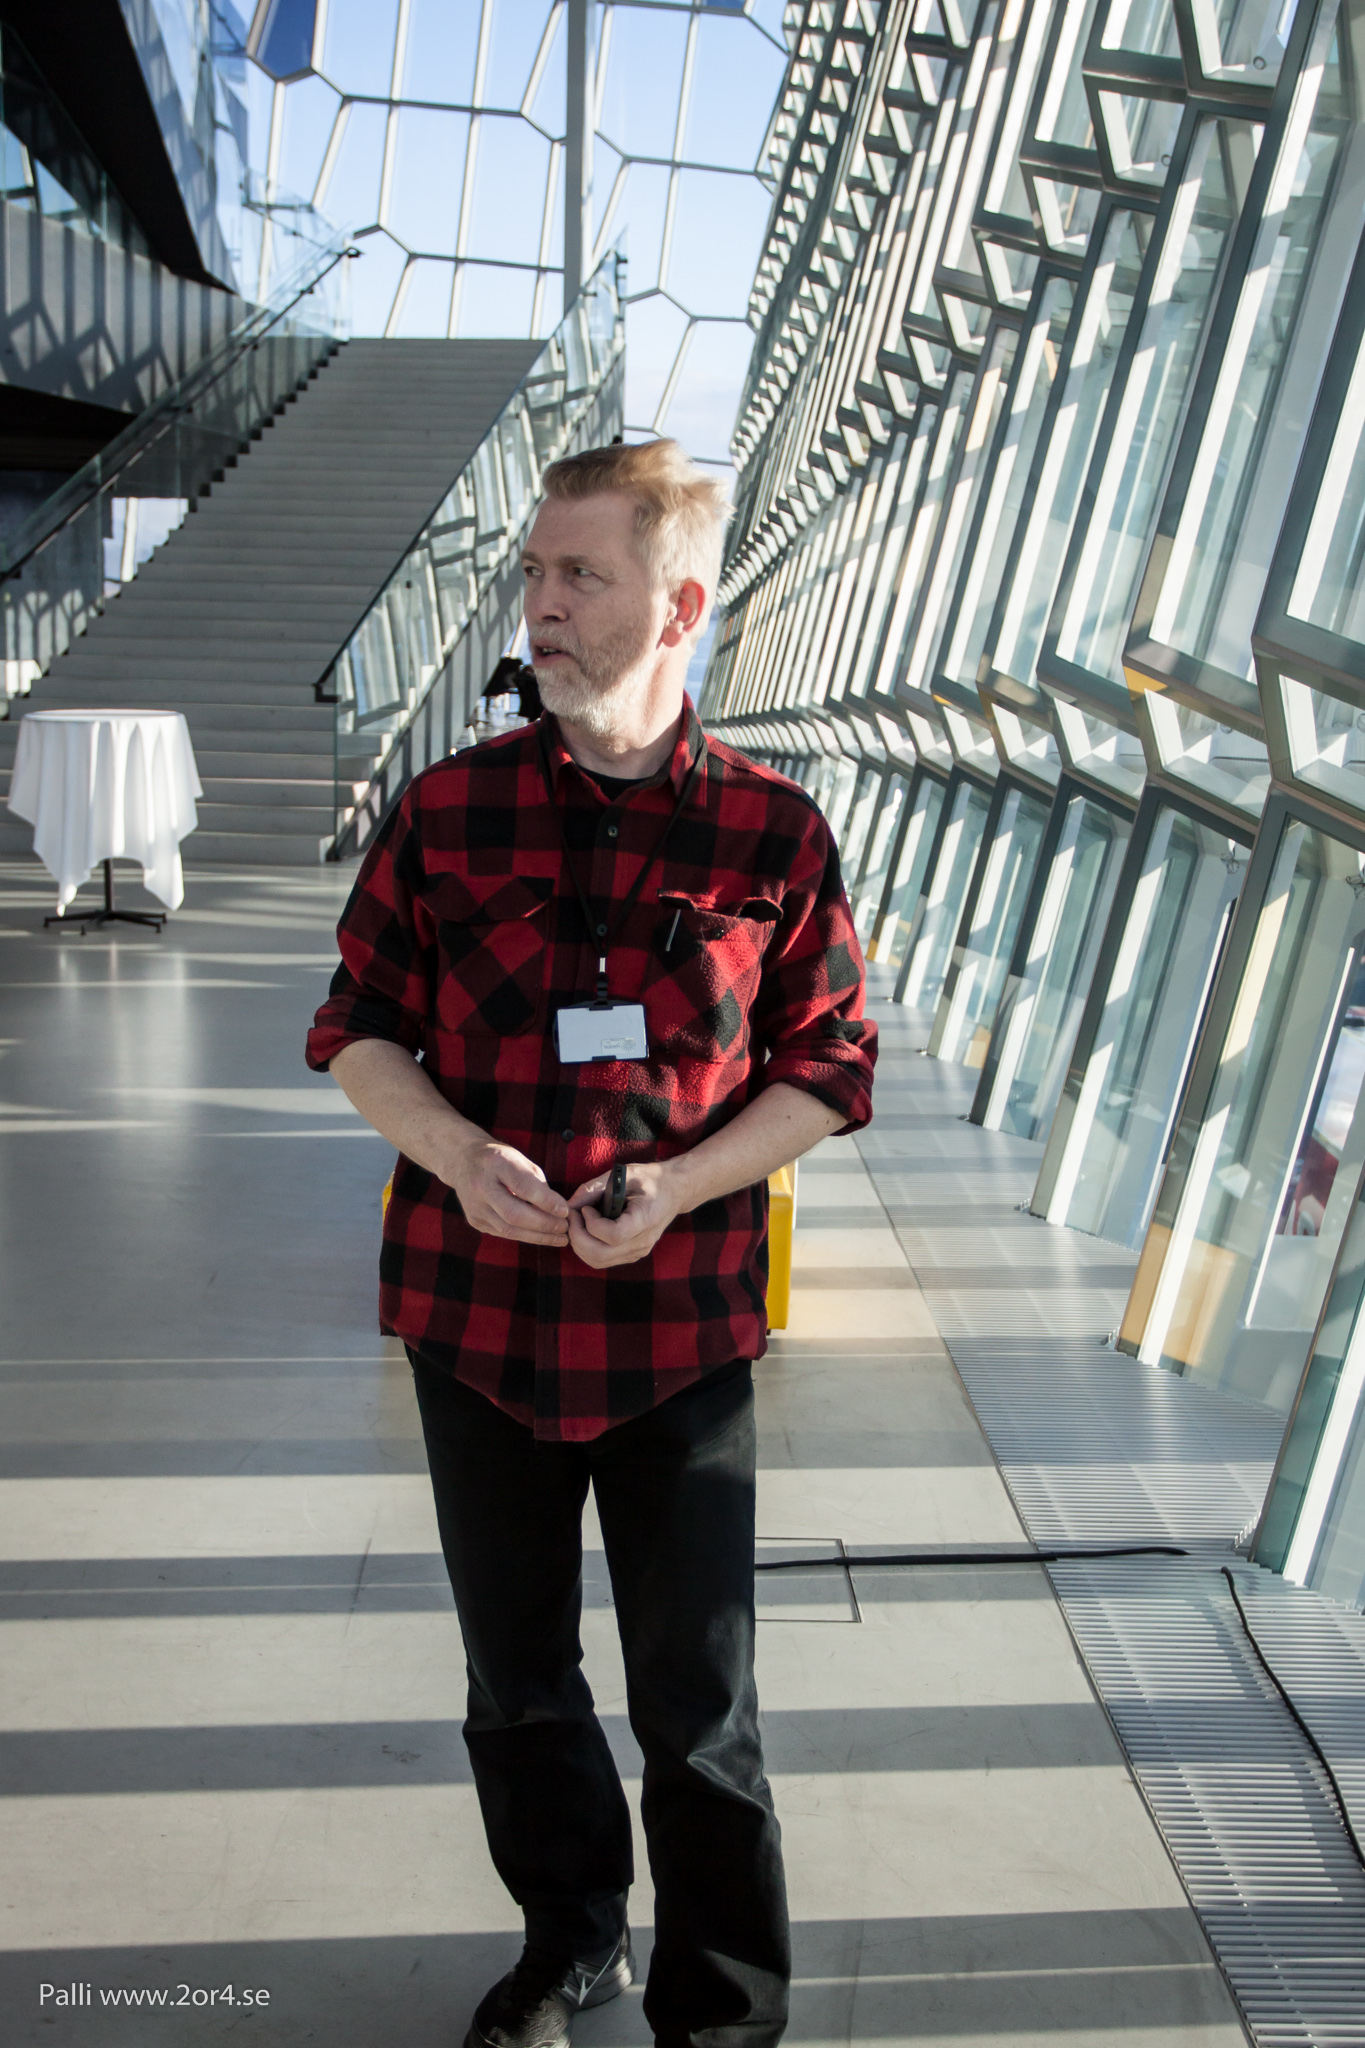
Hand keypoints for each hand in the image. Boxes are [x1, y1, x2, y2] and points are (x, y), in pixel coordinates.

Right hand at [442, 1134, 569, 1246]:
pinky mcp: (474, 1220)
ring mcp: (474, 1206)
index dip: (546, 1201)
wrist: (463, 1161)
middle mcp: (481, 1186)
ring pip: (509, 1230)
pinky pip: (503, 1233)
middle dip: (544, 1224)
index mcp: (495, 1163)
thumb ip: (537, 1183)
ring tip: (560, 1238)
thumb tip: (558, 1210)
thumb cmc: (500, 1160)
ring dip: (538, 1236)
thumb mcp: (519, 1159)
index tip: (565, 1211)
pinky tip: (542, 1236)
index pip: (523, 1186)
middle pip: (514, 1214)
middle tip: (565, 1228)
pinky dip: (526, 1236)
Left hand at [567, 1162, 683, 1268]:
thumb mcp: (624, 1174)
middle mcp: (643, 1241)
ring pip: (598, 1261)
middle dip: (578, 1236)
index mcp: (646, 1219)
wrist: (674, 1191)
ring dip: (579, 1244)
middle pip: (601, 1254)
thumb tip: (569, 1205)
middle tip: (573, 1216)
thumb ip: (595, 1188)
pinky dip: (587, 1248)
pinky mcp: (631, 1255)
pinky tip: (586, 1230)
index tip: (586, 1208)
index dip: (592, 1224)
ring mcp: (638, 1252)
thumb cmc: (649, 1179)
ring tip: (578, 1222)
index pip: (614, 1235)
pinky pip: (602, 1260)